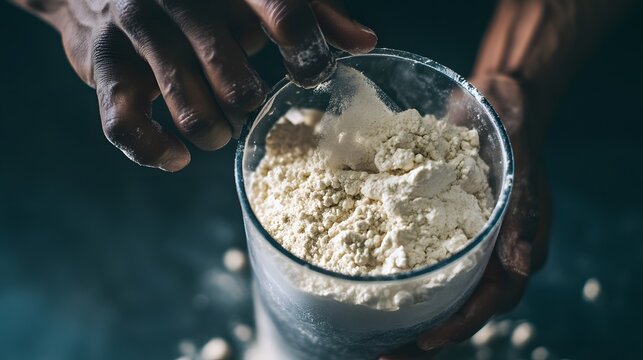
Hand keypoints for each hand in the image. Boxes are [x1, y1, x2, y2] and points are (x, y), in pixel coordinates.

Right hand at [13, 0, 376, 170]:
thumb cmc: (206, 0)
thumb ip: (314, 14)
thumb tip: (365, 42)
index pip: (284, 11)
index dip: (308, 53)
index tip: (313, 76)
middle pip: (237, 82)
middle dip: (248, 104)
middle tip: (247, 100)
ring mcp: (139, 29)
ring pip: (191, 112)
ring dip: (214, 133)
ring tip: (218, 128)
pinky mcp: (104, 63)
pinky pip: (127, 126)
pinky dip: (157, 152)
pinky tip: (177, 156)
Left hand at [381, 74, 550, 358]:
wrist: (495, 104)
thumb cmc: (513, 132)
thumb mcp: (521, 167)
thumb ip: (523, 215)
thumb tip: (520, 269)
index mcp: (513, 249)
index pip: (487, 301)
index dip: (456, 326)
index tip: (421, 343)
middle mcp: (486, 253)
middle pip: (456, 305)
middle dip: (422, 333)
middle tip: (382, 354)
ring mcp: (460, 241)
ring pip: (435, 288)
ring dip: (405, 312)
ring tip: (364, 330)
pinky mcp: (436, 225)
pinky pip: (417, 256)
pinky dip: (396, 274)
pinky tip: (361, 281)